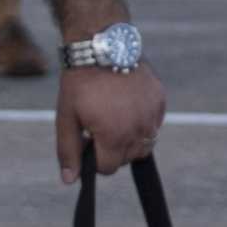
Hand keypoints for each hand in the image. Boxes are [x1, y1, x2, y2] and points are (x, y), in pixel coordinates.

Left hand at [56, 62, 166, 183]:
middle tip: (98, 126)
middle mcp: (138, 128)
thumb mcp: (66, 117)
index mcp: (113, 136)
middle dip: (111, 149)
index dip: (94, 157)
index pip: (108, 168)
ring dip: (130, 139)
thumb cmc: (80, 82)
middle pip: (127, 158)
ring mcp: (152, 114)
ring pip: (144, 144)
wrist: (101, 46)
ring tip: (114, 118)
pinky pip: (154, 124)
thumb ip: (68, 151)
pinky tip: (127, 105)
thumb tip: (70, 181)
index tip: (87, 138)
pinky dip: (142, 122)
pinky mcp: (160, 99)